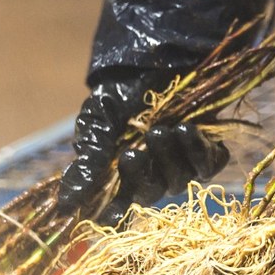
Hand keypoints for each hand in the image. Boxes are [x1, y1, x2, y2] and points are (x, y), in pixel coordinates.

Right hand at [56, 69, 228, 217]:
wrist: (153, 58)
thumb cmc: (120, 92)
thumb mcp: (97, 122)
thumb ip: (88, 161)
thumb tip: (65, 203)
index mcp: (123, 174)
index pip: (120, 206)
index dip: (116, 215)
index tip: (109, 216)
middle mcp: (154, 173)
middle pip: (151, 193)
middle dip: (141, 176)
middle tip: (133, 153)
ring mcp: (182, 164)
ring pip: (180, 180)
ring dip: (170, 158)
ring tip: (162, 129)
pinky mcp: (208, 150)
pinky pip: (209, 165)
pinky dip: (198, 150)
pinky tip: (188, 130)